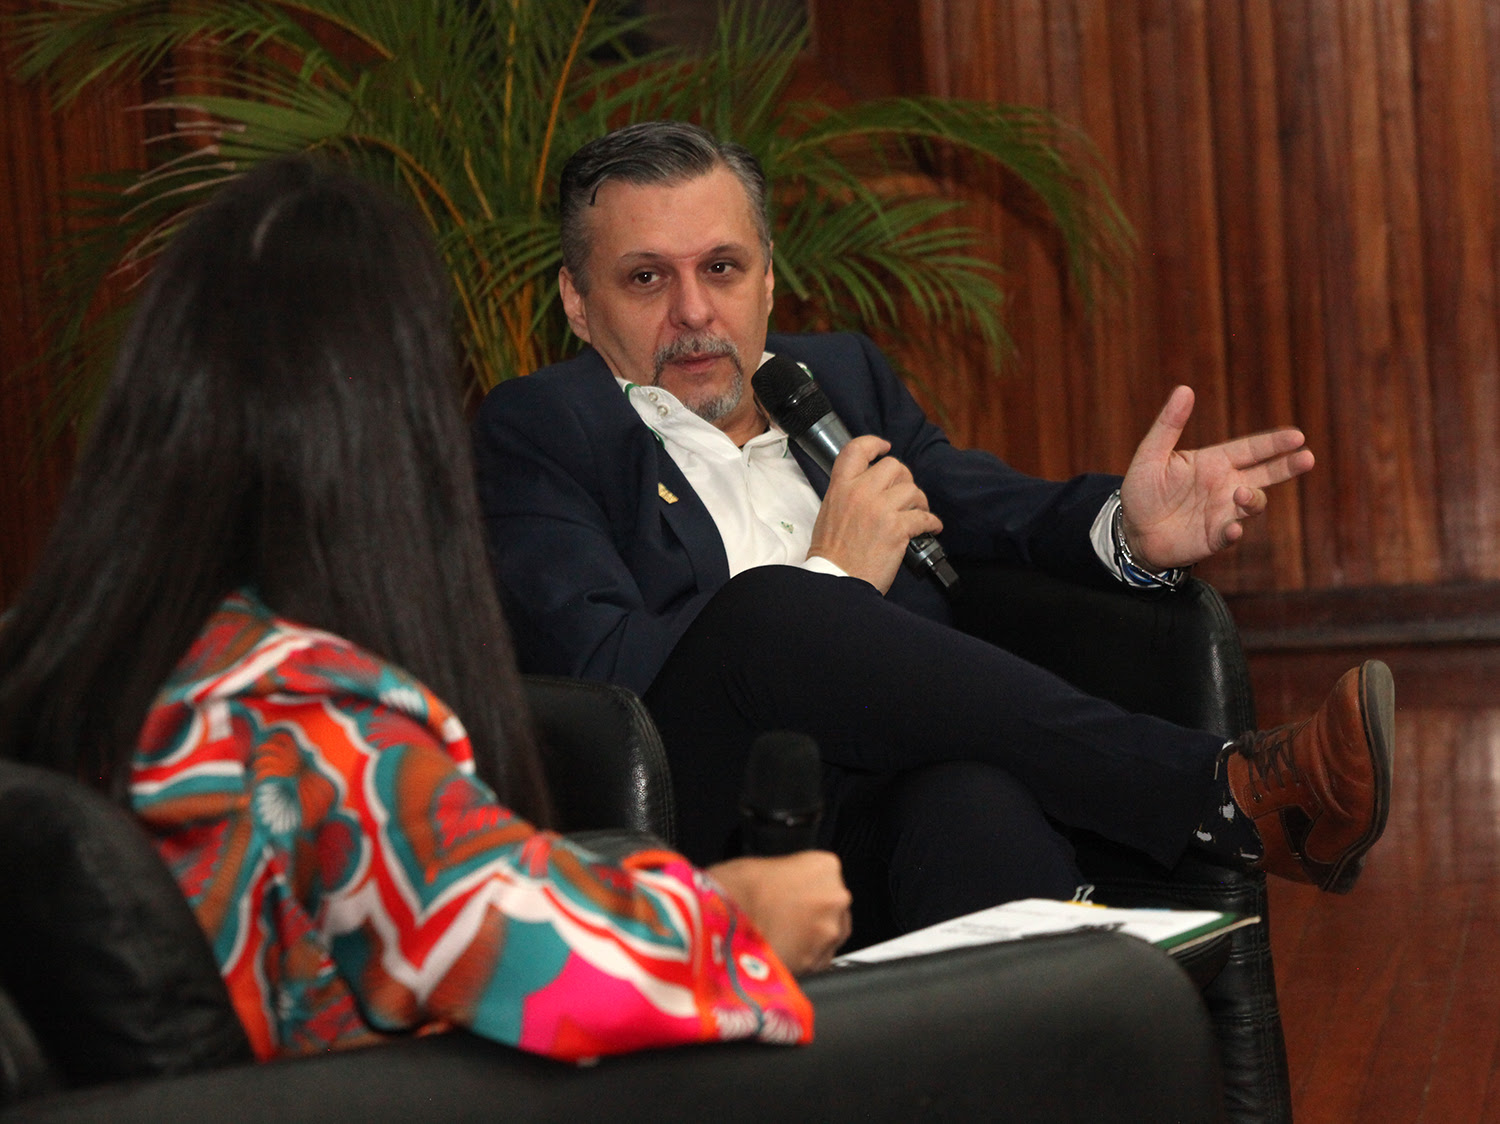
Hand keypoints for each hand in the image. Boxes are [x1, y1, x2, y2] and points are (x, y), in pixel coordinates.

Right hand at [707, 851, 852, 975]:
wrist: (720, 924)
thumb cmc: (734, 889)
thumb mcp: (762, 864)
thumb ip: (787, 874)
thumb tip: (782, 884)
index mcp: (824, 866)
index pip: (826, 876)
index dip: (807, 887)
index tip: (794, 894)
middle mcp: (835, 897)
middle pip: (834, 907)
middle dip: (814, 913)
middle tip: (786, 916)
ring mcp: (829, 931)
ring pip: (830, 935)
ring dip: (812, 936)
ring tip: (781, 936)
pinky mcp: (817, 961)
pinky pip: (818, 960)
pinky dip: (804, 958)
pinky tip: (781, 950)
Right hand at [806, 435, 943, 592]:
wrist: (836, 580)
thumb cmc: (831, 554)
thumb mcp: (829, 513)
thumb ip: (847, 493)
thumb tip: (871, 486)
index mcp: (840, 487)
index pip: (856, 450)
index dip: (874, 443)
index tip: (885, 447)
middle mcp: (860, 493)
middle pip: (894, 466)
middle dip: (905, 479)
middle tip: (904, 495)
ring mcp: (879, 510)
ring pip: (913, 490)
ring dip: (919, 502)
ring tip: (916, 514)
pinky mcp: (896, 529)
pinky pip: (925, 517)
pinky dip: (932, 522)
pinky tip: (931, 527)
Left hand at [1119, 386, 1313, 569]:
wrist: (1133, 531)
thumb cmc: (1142, 490)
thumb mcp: (1151, 455)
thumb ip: (1168, 425)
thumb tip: (1184, 389)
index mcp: (1215, 461)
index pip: (1251, 448)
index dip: (1273, 442)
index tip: (1297, 435)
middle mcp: (1226, 485)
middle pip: (1265, 473)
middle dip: (1287, 466)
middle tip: (1307, 458)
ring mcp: (1223, 512)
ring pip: (1252, 504)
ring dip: (1252, 499)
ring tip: (1242, 494)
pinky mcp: (1214, 537)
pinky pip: (1230, 534)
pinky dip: (1233, 532)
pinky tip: (1231, 529)